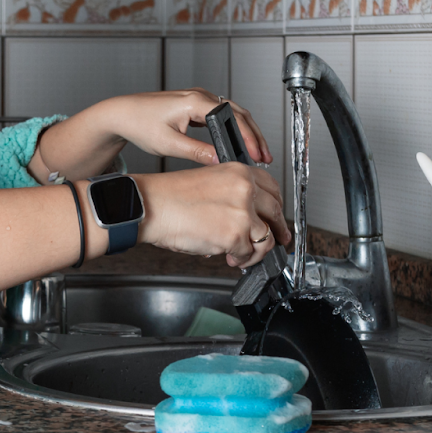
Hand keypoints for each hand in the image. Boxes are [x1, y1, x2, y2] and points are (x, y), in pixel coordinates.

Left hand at [29, 89, 272, 181]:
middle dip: (255, 135)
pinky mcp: (196, 107)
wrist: (123, 114)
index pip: (233, 117)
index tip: (257, 155)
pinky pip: (222, 116)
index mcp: (195, 101)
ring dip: (246, 132)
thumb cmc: (140, 124)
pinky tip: (238, 145)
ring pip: (233, 114)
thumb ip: (197, 153)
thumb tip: (220, 162)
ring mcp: (199, 100)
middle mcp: (200, 96)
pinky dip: (234, 130)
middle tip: (266, 157)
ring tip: (257, 153)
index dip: (248, 137)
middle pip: (239, 113)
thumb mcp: (169, 144)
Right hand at [137, 164, 289, 269]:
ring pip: (266, 237)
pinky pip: (249, 254)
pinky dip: (241, 259)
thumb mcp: (211, 183)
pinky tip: (231, 257)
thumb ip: (234, 195)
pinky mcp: (235, 234)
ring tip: (243, 255)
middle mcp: (245, 189)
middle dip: (279, 231)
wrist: (153, 206)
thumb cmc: (171, 197)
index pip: (272, 189)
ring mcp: (243, 212)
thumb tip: (249, 218)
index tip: (277, 218)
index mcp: (239, 172)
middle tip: (279, 241)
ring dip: (256, 251)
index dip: (276, 207)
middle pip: (276, 212)